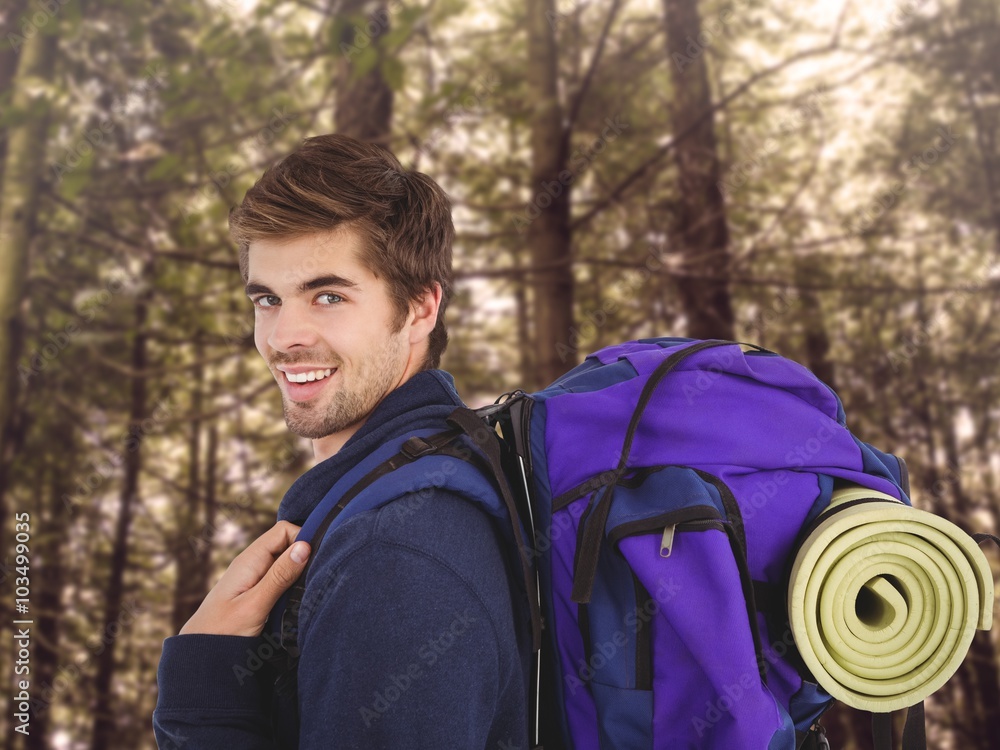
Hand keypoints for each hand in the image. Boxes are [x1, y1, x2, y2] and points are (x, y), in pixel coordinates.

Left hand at [180, 521, 310, 637]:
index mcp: (250, 559)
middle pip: (286, 544)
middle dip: (304, 555)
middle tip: (316, 577)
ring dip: (299, 572)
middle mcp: (252, 563)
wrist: (198, 655)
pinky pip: (280, 577)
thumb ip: (280, 576)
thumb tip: (305, 546)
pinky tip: (297, 598)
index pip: (284, 530)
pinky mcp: (256, 591)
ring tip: (308, 589)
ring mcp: (254, 577)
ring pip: (285, 561)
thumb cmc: (222, 631)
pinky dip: (292, 584)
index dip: (303, 538)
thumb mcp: (255, 605)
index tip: (317, 561)